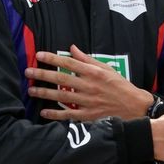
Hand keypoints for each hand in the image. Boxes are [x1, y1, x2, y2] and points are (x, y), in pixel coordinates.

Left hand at [26, 45, 153, 120]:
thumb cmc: (120, 86)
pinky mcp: (88, 116)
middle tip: (28, 71)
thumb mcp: (106, 68)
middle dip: (43, 74)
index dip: (53, 58)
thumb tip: (72, 48)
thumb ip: (88, 59)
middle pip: (62, 79)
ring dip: (45, 93)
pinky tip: (44, 111)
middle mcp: (89, 86)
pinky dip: (55, 114)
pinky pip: (68, 115)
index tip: (39, 55)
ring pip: (62, 97)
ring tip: (31, 90)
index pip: (69, 63)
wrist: (134, 106)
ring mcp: (88, 102)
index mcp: (94, 73)